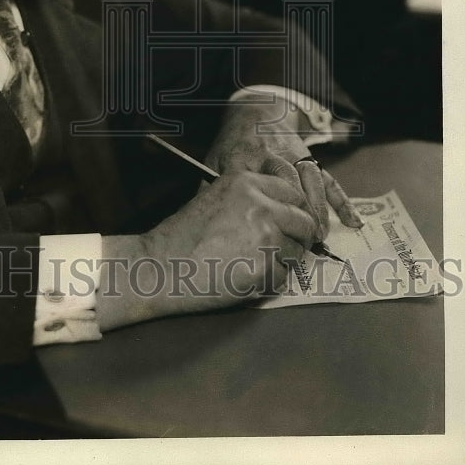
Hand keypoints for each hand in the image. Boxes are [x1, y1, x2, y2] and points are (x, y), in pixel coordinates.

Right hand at [97, 170, 317, 330]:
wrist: (160, 267)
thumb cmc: (182, 236)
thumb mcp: (215, 197)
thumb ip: (249, 198)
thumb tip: (283, 210)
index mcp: (247, 183)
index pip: (293, 194)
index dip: (295, 211)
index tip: (291, 224)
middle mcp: (261, 206)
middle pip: (304, 222)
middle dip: (298, 237)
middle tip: (285, 249)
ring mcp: (266, 238)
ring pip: (297, 252)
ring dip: (283, 261)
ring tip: (252, 264)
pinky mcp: (264, 269)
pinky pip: (283, 277)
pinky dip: (270, 281)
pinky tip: (244, 278)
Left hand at [205, 102, 362, 238]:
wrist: (255, 113)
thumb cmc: (233, 144)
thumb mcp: (215, 160)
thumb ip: (210, 187)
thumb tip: (202, 219)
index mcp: (246, 155)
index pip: (254, 179)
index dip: (263, 204)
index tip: (266, 229)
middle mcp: (273, 154)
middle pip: (287, 178)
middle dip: (297, 207)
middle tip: (302, 238)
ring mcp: (295, 155)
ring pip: (311, 178)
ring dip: (318, 207)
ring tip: (320, 235)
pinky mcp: (310, 159)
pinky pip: (329, 180)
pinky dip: (342, 201)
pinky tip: (353, 221)